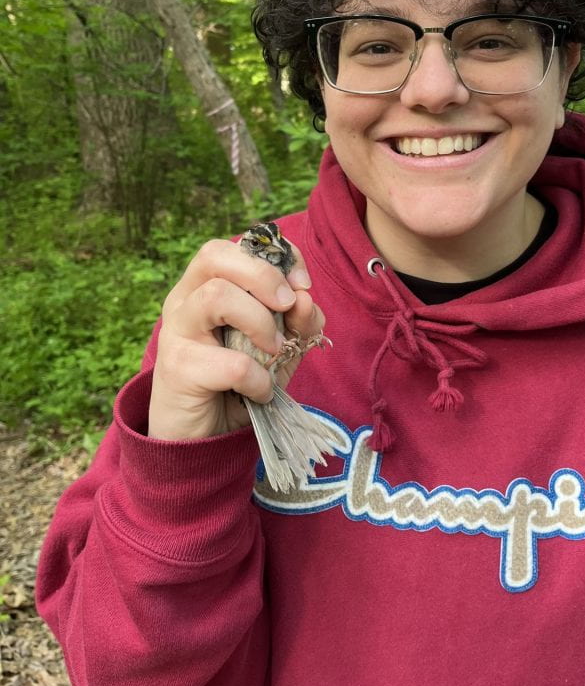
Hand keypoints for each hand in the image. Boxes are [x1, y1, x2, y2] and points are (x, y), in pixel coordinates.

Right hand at [148, 238, 323, 440]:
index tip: (303, 285)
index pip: (237, 245)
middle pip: (215, 255)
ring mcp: (176, 331)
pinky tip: (259, 393)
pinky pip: (231, 362)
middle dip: (264, 276)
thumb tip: (306, 300)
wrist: (201, 440)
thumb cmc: (239, 384)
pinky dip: (259, 379)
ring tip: (273, 351)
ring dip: (260, 323)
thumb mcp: (279, 348)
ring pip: (217, 296)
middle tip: (287, 306)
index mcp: (206, 285)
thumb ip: (297, 322)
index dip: (278, 257)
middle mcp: (184, 300)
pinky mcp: (177, 368)